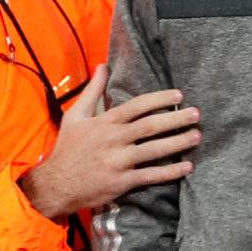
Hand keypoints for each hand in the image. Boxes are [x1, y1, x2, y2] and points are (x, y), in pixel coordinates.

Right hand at [19, 65, 198, 220]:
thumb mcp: (75, 116)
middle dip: (175, 118)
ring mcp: (118, 162)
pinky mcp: (121, 182)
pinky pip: (151, 176)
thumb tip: (102, 66)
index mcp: (104, 122)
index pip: (136, 106)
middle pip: (150, 126)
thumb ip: (92, 91)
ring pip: (154, 150)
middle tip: (196, 114)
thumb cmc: (68, 148)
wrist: (54, 185)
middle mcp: (113, 140)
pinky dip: (170, 172)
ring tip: (197, 136)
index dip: (159, 99)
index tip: (179, 95)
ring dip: (178, 143)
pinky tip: (187, 167)